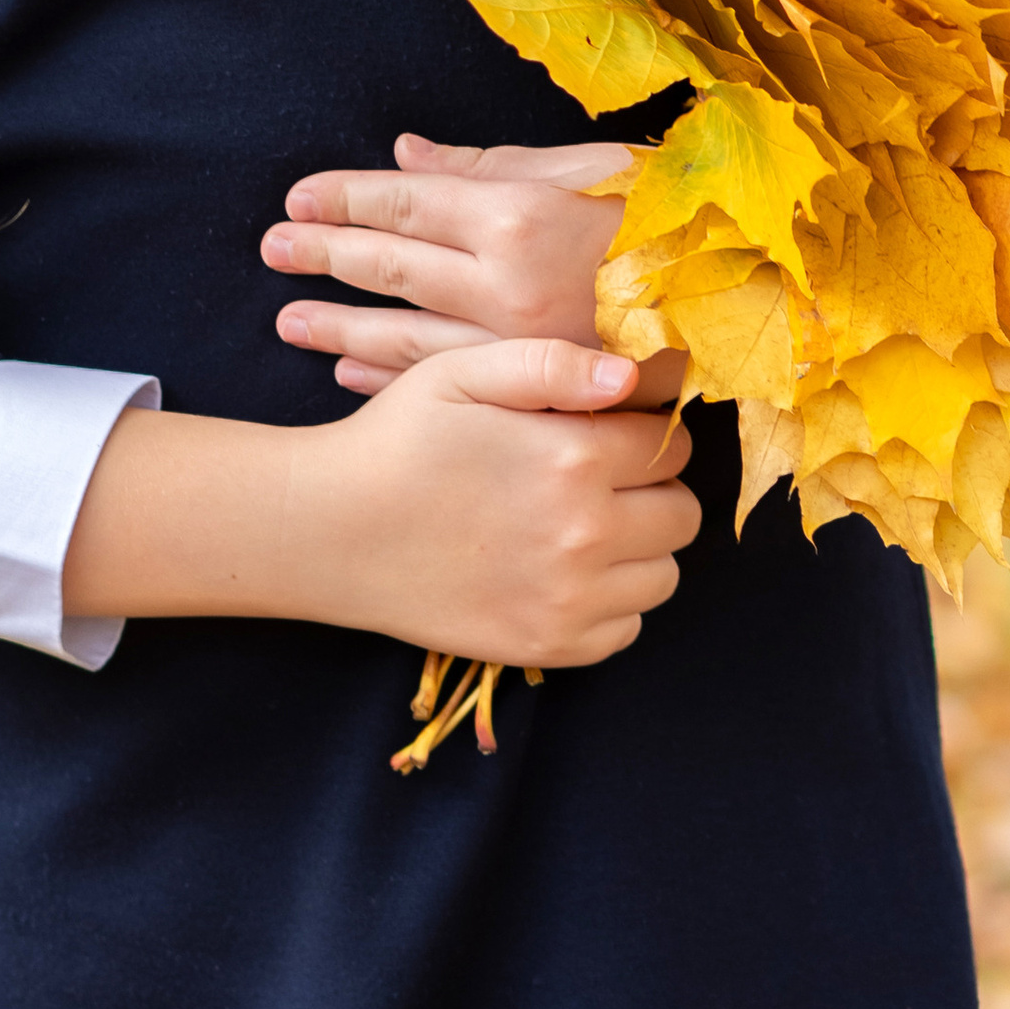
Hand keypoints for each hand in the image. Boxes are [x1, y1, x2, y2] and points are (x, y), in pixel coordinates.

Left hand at [263, 132, 681, 398]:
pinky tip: (351, 374)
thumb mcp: (582, 166)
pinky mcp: (533, 390)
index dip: (343, 200)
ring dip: (339, 328)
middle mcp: (505, 282)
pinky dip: (388, 377)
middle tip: (274, 252)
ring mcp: (516, 346)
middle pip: (388, 268)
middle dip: (323, 258)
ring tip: (290, 323)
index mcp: (515, 213)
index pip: (403, 203)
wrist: (748, 299)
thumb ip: (486, 166)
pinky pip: (443, 384)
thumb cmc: (670, 216)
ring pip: (403, 336)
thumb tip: (403, 157)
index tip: (297, 200)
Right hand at [282, 340, 697, 668]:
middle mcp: (584, 533)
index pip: (671, 446)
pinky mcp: (549, 646)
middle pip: (682, 513)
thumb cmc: (396, 439)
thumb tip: (633, 376)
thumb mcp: (461, 372)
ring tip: (582, 526)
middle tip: (598, 480)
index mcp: (572, 457)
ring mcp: (570, 599)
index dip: (645, 433)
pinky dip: (610, 602)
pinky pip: (627, 628)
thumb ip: (553, 362)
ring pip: (665, 574)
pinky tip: (563, 572)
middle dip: (652, 490)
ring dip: (639, 549)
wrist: (328, 533)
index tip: (609, 433)